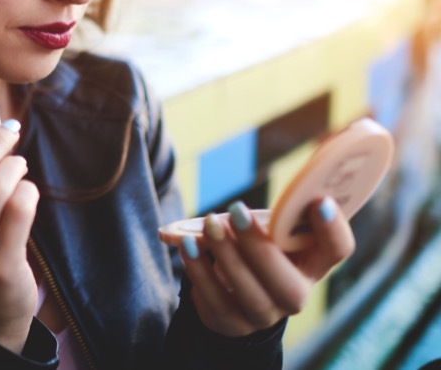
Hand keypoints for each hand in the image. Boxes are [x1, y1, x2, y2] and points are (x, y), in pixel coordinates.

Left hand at [179, 198, 354, 336]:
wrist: (229, 289)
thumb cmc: (253, 246)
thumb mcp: (261, 227)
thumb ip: (256, 213)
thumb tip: (228, 208)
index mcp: (312, 263)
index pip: (337, 251)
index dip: (333, 229)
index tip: (319, 200)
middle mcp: (296, 295)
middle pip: (289, 286)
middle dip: (260, 247)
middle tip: (236, 210)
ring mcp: (265, 315)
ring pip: (251, 296)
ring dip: (227, 257)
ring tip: (208, 225)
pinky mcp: (233, 324)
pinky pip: (217, 303)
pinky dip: (200, 271)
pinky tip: (188, 245)